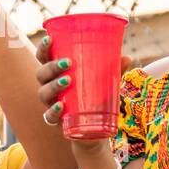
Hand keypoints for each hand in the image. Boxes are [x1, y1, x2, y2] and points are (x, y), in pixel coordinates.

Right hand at [34, 33, 132, 153]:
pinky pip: (49, 116)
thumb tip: (127, 57)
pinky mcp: (56, 121)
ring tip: (68, 80)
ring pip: (43, 93)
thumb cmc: (96, 99)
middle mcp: (50, 87)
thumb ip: (114, 70)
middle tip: (68, 62)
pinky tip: (62, 106)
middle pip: (41, 74)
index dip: (43, 48)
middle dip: (52, 67)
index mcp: (58, 73)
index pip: (44, 57)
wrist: (94, 130)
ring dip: (53, 85)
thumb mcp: (106, 83)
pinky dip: (53, 110)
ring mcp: (51, 104)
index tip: (50, 38)